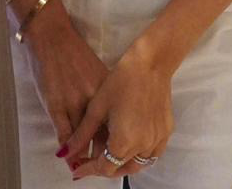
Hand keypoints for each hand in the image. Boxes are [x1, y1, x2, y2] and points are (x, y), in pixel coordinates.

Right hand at [21, 1, 109, 155]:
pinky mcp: (57, 105)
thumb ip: (104, 95)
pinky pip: (65, 134)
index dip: (119, 139)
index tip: (119, 153)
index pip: (117, 119)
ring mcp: (75, 102)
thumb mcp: (96, 73)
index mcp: (107, 88)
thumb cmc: (75, 54)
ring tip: (84, 169)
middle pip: (104, 132)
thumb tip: (111, 118)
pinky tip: (68, 158)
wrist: (53, 37)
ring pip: (84, 138)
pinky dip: (68, 149)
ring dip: (84, 156)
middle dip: (104, 153)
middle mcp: (95, 97)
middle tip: (103, 167)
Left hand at [61, 43, 173, 178]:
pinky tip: (131, 144)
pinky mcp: (167, 130)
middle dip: (104, 168)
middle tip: (91, 161)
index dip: (88, 170)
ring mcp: (158, 139)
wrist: (152, 62)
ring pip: (138, 164)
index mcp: (123, 142)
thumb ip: (81, 136)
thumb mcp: (97, 108)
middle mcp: (143, 146)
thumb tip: (65, 154)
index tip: (78, 168)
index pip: (103, 168)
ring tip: (109, 153)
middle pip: (121, 169)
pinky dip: (140, 155)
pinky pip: (153, 153)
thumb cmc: (122, 80)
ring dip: (123, 164)